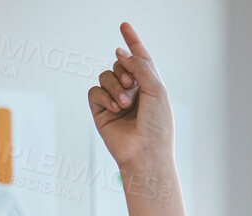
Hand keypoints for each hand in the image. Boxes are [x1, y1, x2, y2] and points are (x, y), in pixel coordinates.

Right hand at [89, 23, 174, 175]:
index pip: (140, 58)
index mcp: (149, 85)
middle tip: (132, 86)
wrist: (145, 152)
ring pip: (106, 75)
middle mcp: (132, 91)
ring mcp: (115, 100)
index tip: (124, 26)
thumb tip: (120, 52)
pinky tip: (115, 108)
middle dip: (124, 70)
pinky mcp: (101, 111)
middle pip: (119, 63)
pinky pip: (94, 90)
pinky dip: (104, 96)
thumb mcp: (156, 89)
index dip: (133, 41)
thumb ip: (140, 65)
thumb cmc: (157, 126)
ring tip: (125, 104)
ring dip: (115, 86)